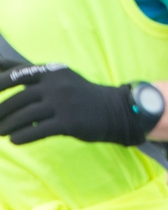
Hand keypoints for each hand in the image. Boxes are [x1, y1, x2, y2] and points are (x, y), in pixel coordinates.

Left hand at [0, 64, 145, 145]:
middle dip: (1, 112)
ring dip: (8, 126)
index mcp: (52, 71)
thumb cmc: (78, 93)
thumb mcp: (56, 75)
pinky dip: (23, 137)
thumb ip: (27, 69)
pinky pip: (39, 131)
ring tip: (0, 132)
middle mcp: (58, 85)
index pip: (17, 75)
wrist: (114, 110)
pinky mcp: (70, 122)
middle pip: (19, 99)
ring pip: (26, 116)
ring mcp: (64, 103)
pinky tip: (15, 140)